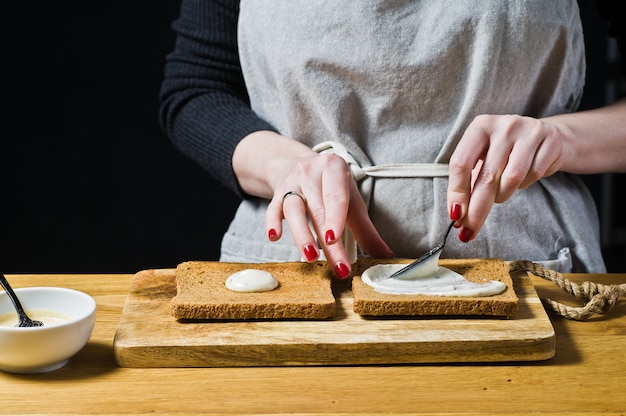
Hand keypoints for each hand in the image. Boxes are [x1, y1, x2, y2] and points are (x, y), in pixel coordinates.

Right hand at [266, 152, 392, 277]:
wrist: (298, 166)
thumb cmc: (331, 187)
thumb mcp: (351, 201)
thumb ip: (366, 230)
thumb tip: (386, 256)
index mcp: (334, 168)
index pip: (336, 196)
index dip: (336, 217)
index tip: (335, 239)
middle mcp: (310, 172)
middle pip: (318, 210)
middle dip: (328, 243)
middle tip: (338, 267)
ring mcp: (291, 183)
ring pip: (293, 209)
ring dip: (301, 235)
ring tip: (310, 258)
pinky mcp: (276, 195)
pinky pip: (272, 209)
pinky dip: (272, 223)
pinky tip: (274, 237)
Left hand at [447, 114, 563, 240]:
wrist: (547, 136)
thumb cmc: (506, 151)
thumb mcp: (483, 158)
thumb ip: (468, 182)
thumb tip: (457, 215)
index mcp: (480, 126)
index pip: (461, 162)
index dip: (457, 192)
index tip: (455, 216)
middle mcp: (504, 126)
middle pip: (486, 176)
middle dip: (477, 209)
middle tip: (470, 230)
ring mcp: (529, 131)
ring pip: (510, 178)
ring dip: (501, 195)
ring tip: (499, 194)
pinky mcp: (550, 141)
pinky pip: (532, 175)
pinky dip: (523, 186)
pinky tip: (521, 180)